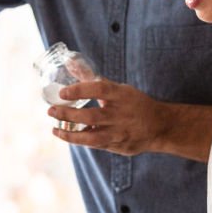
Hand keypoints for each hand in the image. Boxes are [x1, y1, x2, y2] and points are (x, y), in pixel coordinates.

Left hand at [47, 78, 166, 155]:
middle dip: (67, 114)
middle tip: (51, 110)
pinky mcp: (119, 146)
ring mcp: (120, 132)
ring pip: (91, 137)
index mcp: (122, 96)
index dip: (79, 90)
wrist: (160, 126)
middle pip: (91, 116)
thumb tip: (72, 66)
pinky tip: (68, 135)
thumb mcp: (121, 89)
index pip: (99, 90)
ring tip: (55, 129)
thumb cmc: (135, 104)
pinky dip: (81, 140)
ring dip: (70, 134)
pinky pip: (96, 145)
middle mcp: (120, 115)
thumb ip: (97, 82)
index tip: (62, 92)